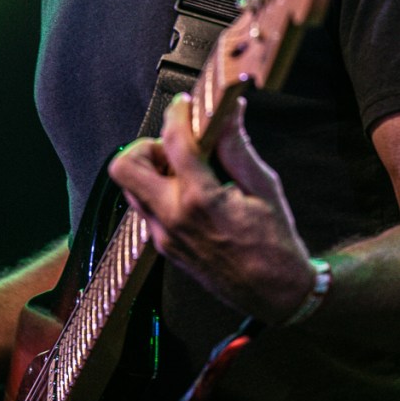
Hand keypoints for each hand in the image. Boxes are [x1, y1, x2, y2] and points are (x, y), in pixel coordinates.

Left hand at [108, 94, 314, 323]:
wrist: (275, 296)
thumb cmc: (275, 243)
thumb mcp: (263, 187)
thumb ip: (237, 146)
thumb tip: (230, 110)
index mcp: (201, 200)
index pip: (174, 142)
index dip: (177, 113)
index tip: (185, 105)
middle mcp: (173, 218)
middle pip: (125, 167)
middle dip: (146, 146)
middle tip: (174, 146)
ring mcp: (164, 236)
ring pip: (129, 188)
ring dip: (149, 168)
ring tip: (183, 168)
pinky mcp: (164, 247)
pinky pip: (144, 208)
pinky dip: (157, 190)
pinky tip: (187, 190)